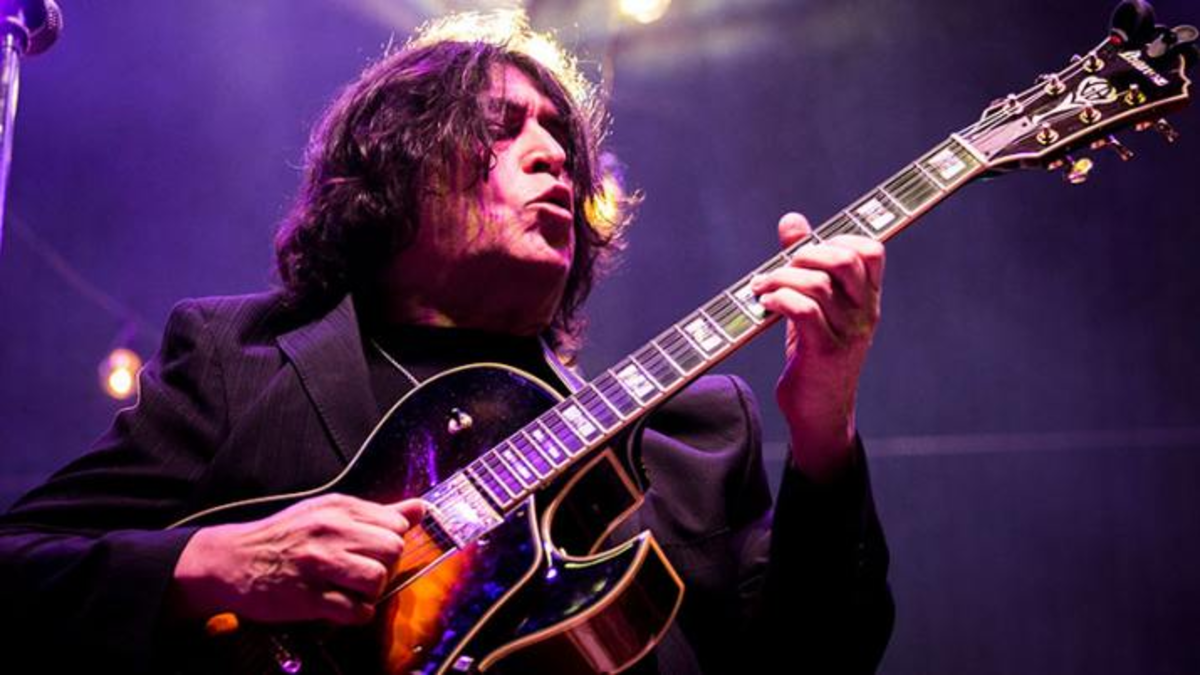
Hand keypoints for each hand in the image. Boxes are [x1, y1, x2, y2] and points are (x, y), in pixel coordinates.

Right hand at [170, 493, 425, 624]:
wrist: (232, 559)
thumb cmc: (285, 537)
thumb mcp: (328, 512)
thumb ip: (377, 511)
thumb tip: (421, 508)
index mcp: (338, 508)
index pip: (395, 523)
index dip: (391, 540)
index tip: (374, 549)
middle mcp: (330, 531)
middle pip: (392, 549)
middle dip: (386, 566)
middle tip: (366, 572)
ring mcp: (319, 564)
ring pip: (378, 578)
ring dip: (372, 591)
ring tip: (354, 590)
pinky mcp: (308, 597)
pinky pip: (356, 611)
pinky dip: (357, 614)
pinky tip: (343, 607)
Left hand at [750, 212, 884, 481]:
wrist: (820, 413)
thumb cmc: (815, 354)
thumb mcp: (815, 306)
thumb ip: (806, 264)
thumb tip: (792, 220)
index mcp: (868, 300)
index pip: (871, 251)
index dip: (837, 239)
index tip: (807, 253)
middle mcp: (865, 314)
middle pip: (845, 260)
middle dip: (805, 253)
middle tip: (780, 267)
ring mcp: (848, 334)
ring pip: (817, 284)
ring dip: (780, 278)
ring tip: (760, 288)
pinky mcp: (824, 352)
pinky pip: (803, 310)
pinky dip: (779, 299)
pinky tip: (766, 304)